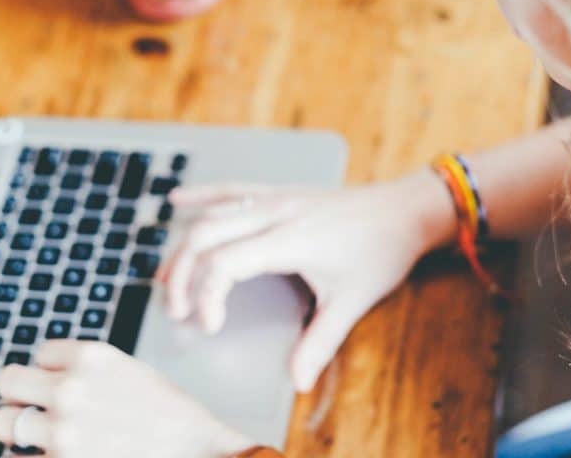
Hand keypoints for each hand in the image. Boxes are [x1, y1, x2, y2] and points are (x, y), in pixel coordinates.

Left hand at [0, 340, 252, 456]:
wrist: (193, 451)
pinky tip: (52, 454)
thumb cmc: (167, 415)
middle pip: (8, 381)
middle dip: (19, 395)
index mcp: (90, 357)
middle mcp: (70, 389)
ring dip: (17, 429)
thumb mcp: (127, 371)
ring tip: (40, 436)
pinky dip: (30, 457)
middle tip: (34, 408)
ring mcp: (61, 431)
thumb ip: (85, 370)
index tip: (68, 386)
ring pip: (2, 422)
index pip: (39, 354)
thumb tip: (44, 380)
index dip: (52, 372)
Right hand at [159, 171, 454, 391]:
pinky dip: (202, 195)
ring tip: (165, 278)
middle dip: (182, 275)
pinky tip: (178, 202)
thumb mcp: (352, 301)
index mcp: (288, 240)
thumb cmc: (381, 251)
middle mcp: (275, 213)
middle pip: (205, 237)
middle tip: (178, 311)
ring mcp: (276, 198)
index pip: (224, 263)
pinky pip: (232, 189)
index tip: (212, 327)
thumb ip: (320, 342)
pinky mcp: (280, 192)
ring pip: (213, 215)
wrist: (406, 209)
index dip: (207, 297)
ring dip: (184, 246)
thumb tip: (298, 381)